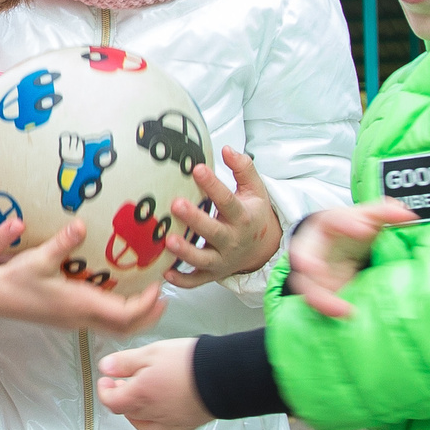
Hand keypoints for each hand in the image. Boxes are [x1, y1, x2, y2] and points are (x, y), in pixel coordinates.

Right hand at [0, 220, 167, 334]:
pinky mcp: (68, 317)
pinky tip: (119, 292)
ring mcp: (75, 320)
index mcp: (80, 305)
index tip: (159, 284)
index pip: (125, 315)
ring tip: (150, 295)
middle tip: (165, 294)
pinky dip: (119, 312)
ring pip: (115, 327)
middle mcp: (81, 317)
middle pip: (126, 328)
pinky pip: (103, 320)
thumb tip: (81, 224)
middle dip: (150, 315)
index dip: (147, 303)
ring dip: (136, 315)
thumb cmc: (14, 279)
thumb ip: (62, 242)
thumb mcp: (38, 258)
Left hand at [95, 338, 212, 429]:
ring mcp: (170, 423)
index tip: (106, 380)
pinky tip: (162, 412)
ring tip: (140, 399)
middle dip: (121, 398)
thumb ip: (125, 362)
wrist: (224, 377)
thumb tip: (105, 368)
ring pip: (145, 425)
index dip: (105, 391)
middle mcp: (153, 414)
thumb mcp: (151, 352)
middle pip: (127, 413)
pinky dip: (159, 423)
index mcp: (140, 396)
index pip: (111, 401)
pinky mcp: (187, 425)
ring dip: (137, 413)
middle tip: (123, 383)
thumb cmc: (189, 363)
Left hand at [164, 148, 282, 287]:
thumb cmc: (253, 214)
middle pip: (214, 232)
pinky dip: (182, 280)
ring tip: (168, 241)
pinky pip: (196, 280)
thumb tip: (227, 149)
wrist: (264, 248)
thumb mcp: (255, 189)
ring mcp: (222, 259)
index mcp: (243, 217)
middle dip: (195, 219)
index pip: (228, 201)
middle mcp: (233, 240)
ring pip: (203, 259)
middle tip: (176, 205)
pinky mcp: (213, 273)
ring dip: (185, 252)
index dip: (213, 186)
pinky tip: (165, 273)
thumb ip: (243, 168)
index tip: (197, 169)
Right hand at [285, 200, 419, 319]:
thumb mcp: (370, 217)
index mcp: (328, 223)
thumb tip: (408, 215)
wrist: (343, 244)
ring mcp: (312, 271)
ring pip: (307, 283)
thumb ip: (386, 214)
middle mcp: (314, 246)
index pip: (334, 219)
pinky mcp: (317, 290)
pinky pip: (317, 301)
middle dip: (306, 261)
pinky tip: (346, 314)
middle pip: (303, 252)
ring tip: (344, 310)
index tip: (365, 230)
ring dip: (321, 297)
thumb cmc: (354, 228)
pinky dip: (328, 309)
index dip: (347, 224)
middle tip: (313, 269)